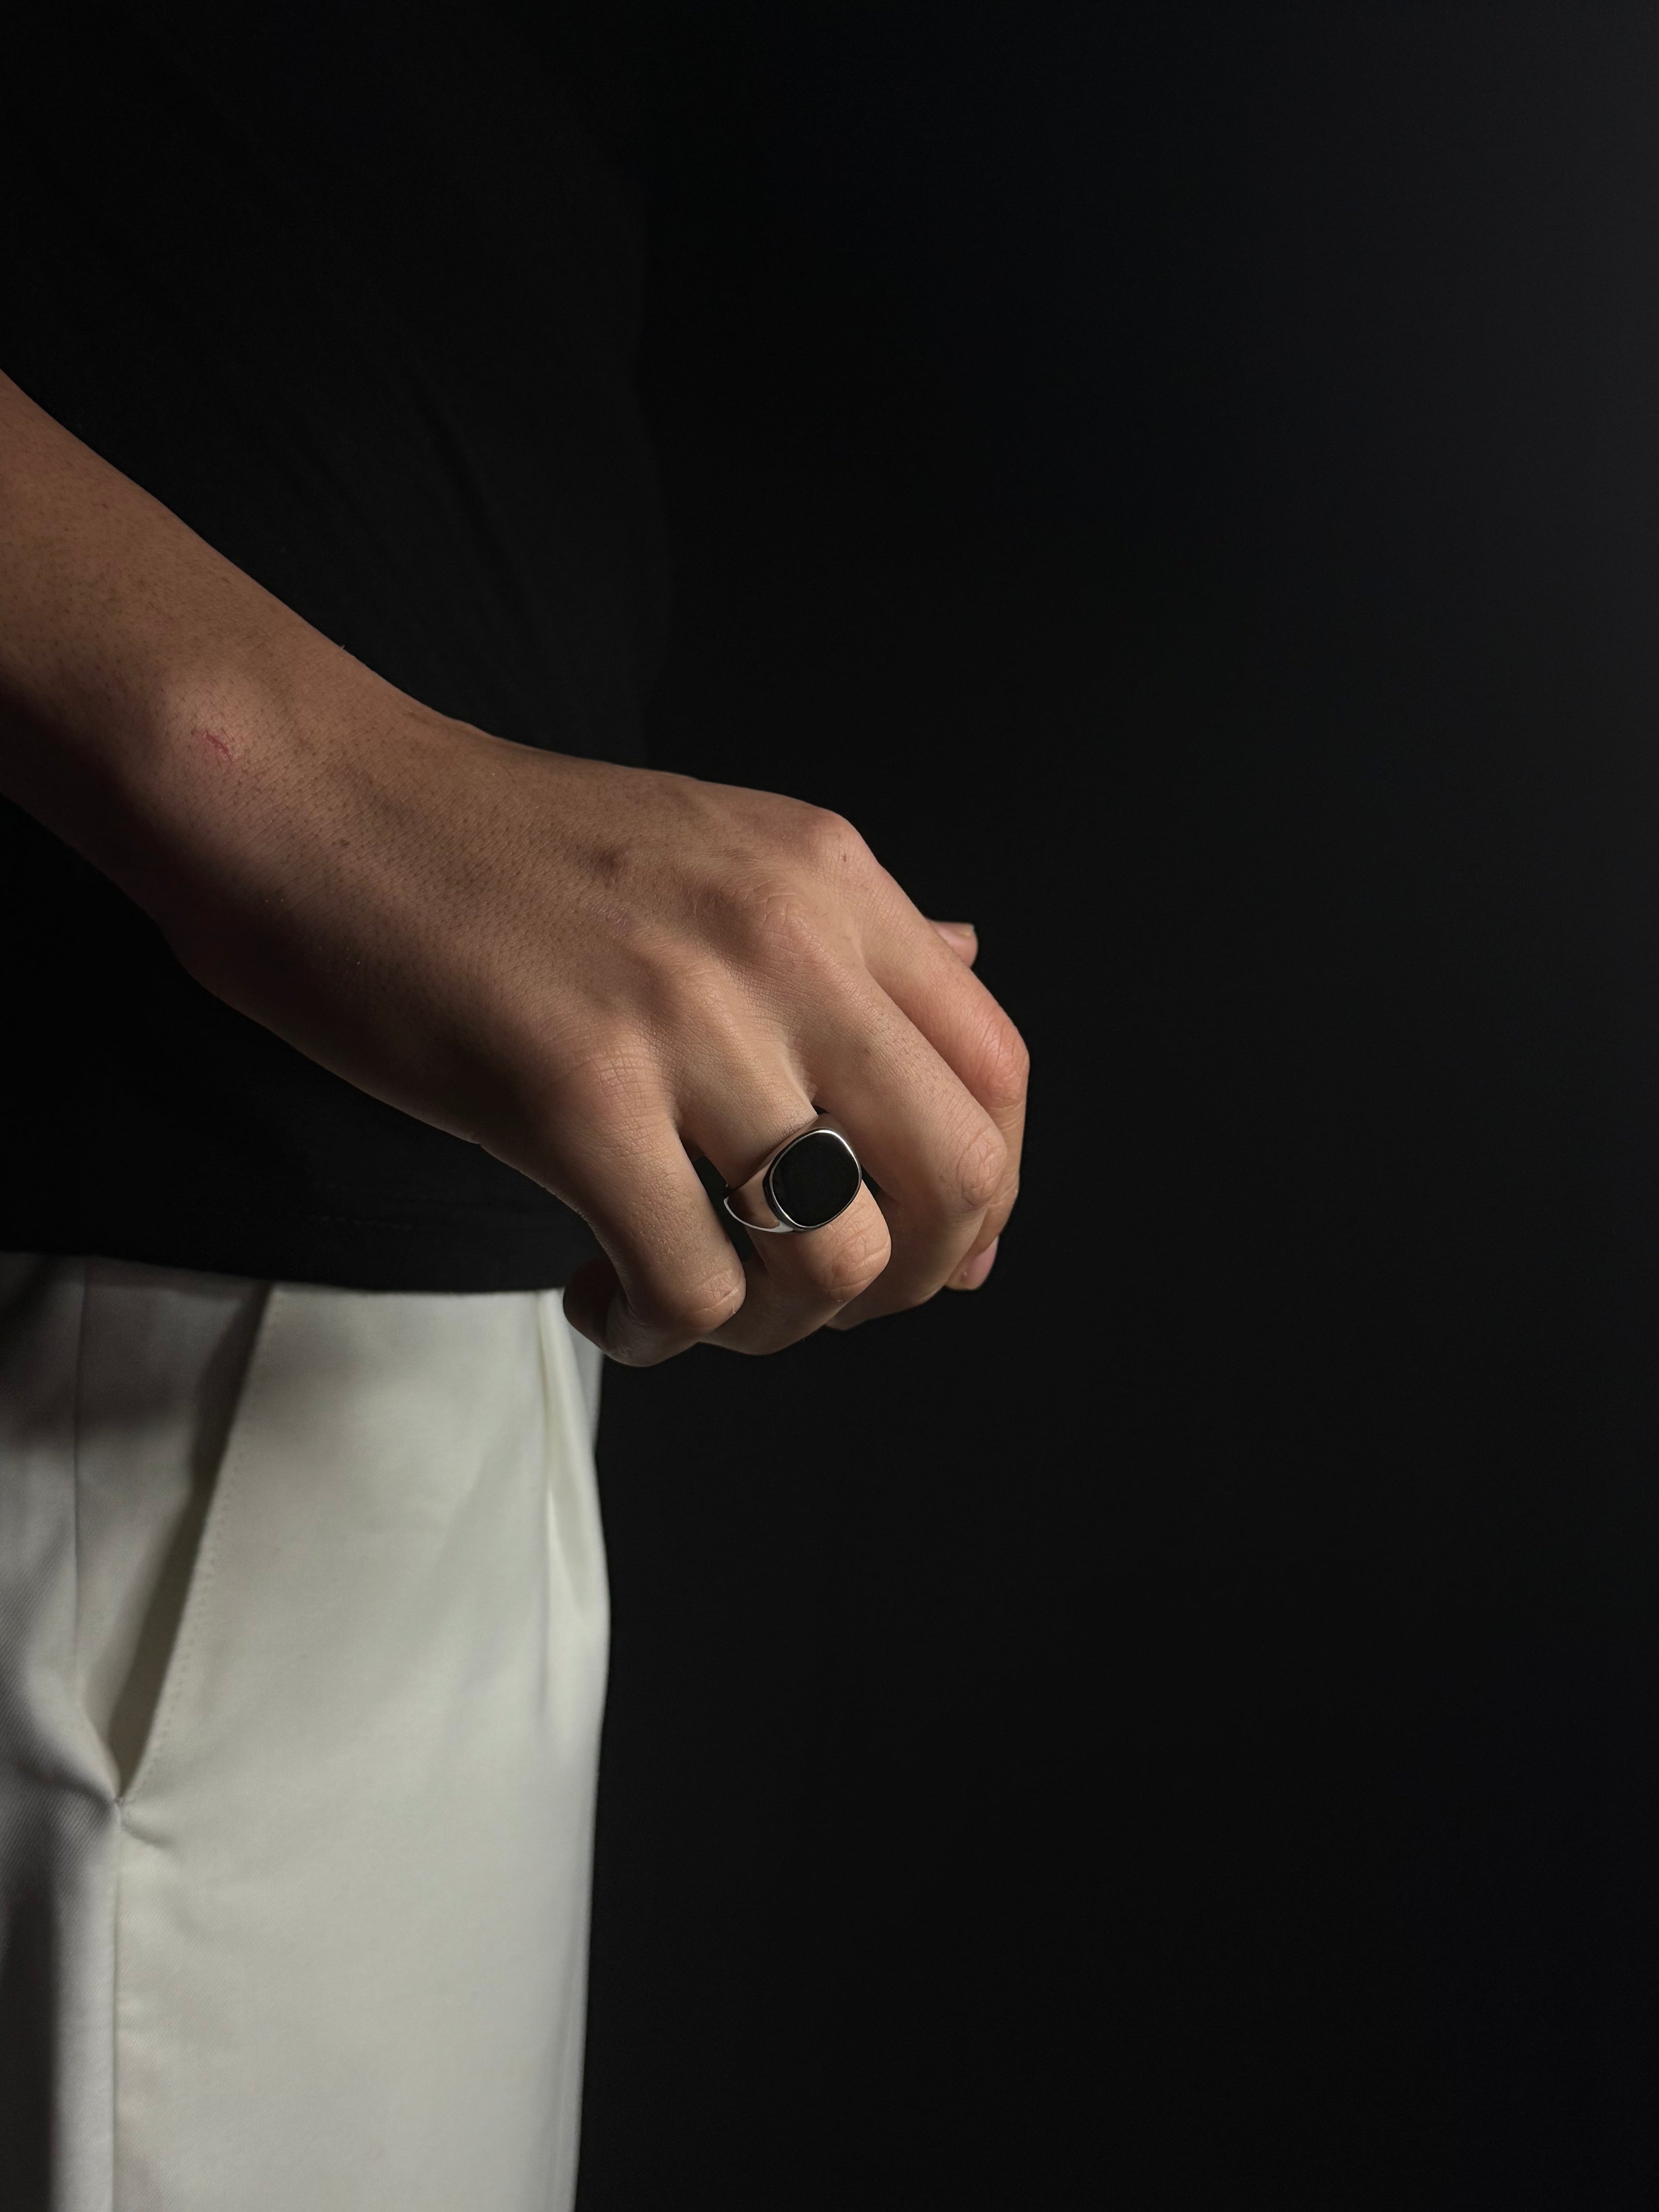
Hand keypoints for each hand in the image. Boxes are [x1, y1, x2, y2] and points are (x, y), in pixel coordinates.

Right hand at [145, 678, 1026, 1363]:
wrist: (311, 801)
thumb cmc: (500, 850)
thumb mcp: (717, 853)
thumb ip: (854, 943)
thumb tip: (975, 1019)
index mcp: (830, 878)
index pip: (998, 1071)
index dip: (983, 1200)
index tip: (918, 1254)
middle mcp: (787, 940)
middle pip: (958, 1179)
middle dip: (907, 1284)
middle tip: (806, 1299)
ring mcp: (686, 1016)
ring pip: (836, 1261)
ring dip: (773, 1327)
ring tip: (694, 1304)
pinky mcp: (573, 1093)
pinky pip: (695, 1289)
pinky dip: (663, 1333)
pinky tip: (605, 1296)